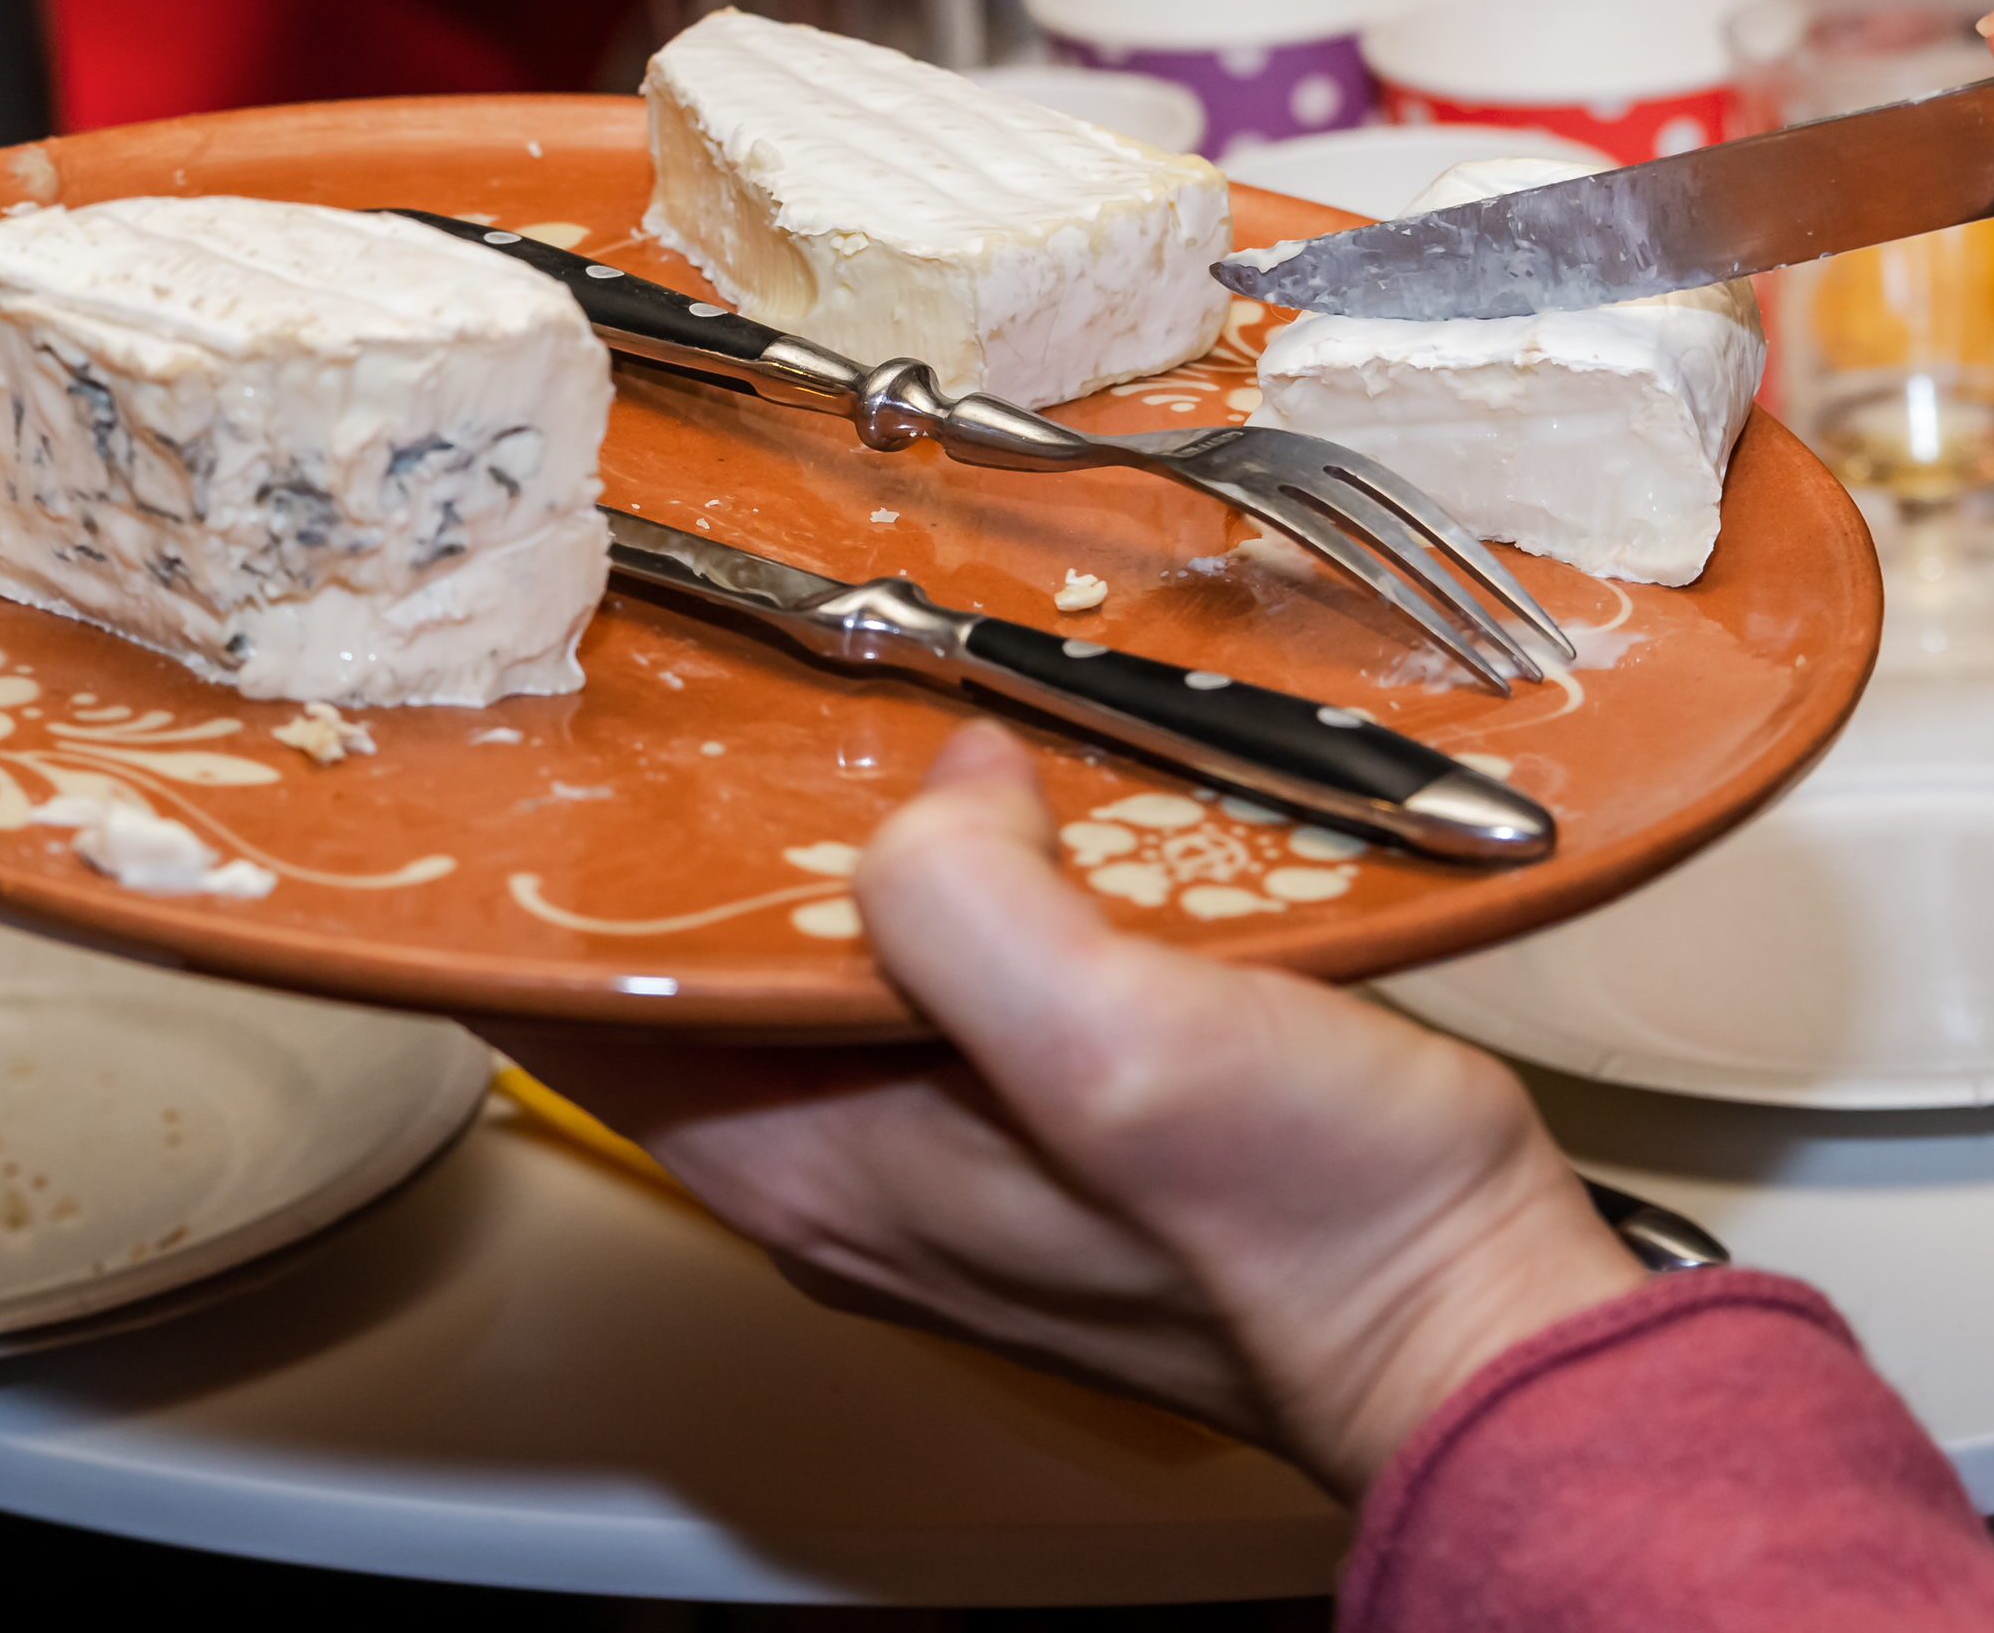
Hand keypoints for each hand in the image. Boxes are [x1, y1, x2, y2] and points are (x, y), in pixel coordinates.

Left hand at [486, 726, 1641, 1497]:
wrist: (1468, 1318)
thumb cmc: (1307, 1232)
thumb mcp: (1120, 1043)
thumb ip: (973, 909)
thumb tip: (928, 790)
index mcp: (806, 1160)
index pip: (577, 1020)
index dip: (540, 886)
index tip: (525, 748)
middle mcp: (841, 1165)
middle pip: (687, 978)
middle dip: (677, 837)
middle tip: (678, 674)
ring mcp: (941, 1145)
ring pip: (816, 965)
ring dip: (822, 843)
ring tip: (825, 694)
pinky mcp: (1045, 1115)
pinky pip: (938, 972)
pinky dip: (942, 876)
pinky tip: (993, 791)